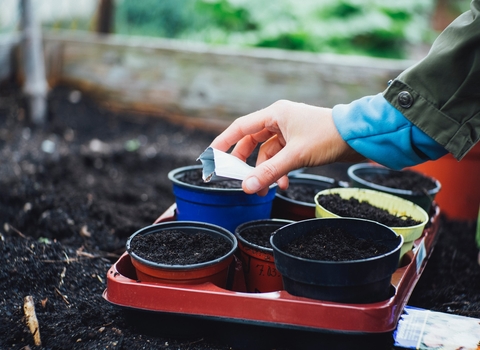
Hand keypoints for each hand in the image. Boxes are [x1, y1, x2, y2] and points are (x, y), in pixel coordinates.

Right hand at [210, 100, 363, 195]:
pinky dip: (278, 171)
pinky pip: (280, 158)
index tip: (211, 157)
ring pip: (266, 153)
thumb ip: (269, 172)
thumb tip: (247, 187)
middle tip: (237, 179)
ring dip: (264, 171)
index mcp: (275, 114)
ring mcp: (289, 131)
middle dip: (245, 163)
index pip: (240, 127)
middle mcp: (279, 120)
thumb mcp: (296, 156)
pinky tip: (282, 184)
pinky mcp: (298, 142)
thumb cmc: (329, 136)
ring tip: (263, 190)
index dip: (223, 142)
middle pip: (251, 142)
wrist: (358, 136)